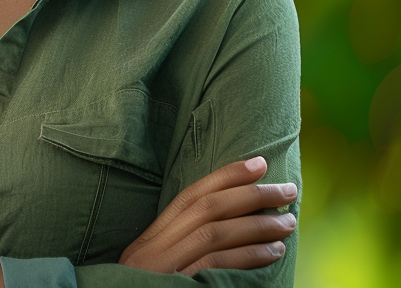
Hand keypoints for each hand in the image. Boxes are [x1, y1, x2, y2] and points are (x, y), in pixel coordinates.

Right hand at [119, 156, 297, 275]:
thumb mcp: (158, 271)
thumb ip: (182, 249)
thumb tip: (229, 228)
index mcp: (150, 240)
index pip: (190, 196)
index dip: (226, 176)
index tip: (259, 163)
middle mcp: (153, 248)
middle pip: (206, 209)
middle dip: (251, 195)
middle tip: (287, 190)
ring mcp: (164, 267)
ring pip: (214, 233)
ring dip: (257, 225)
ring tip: (288, 222)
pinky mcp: (177, 284)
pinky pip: (216, 264)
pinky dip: (249, 255)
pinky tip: (274, 251)